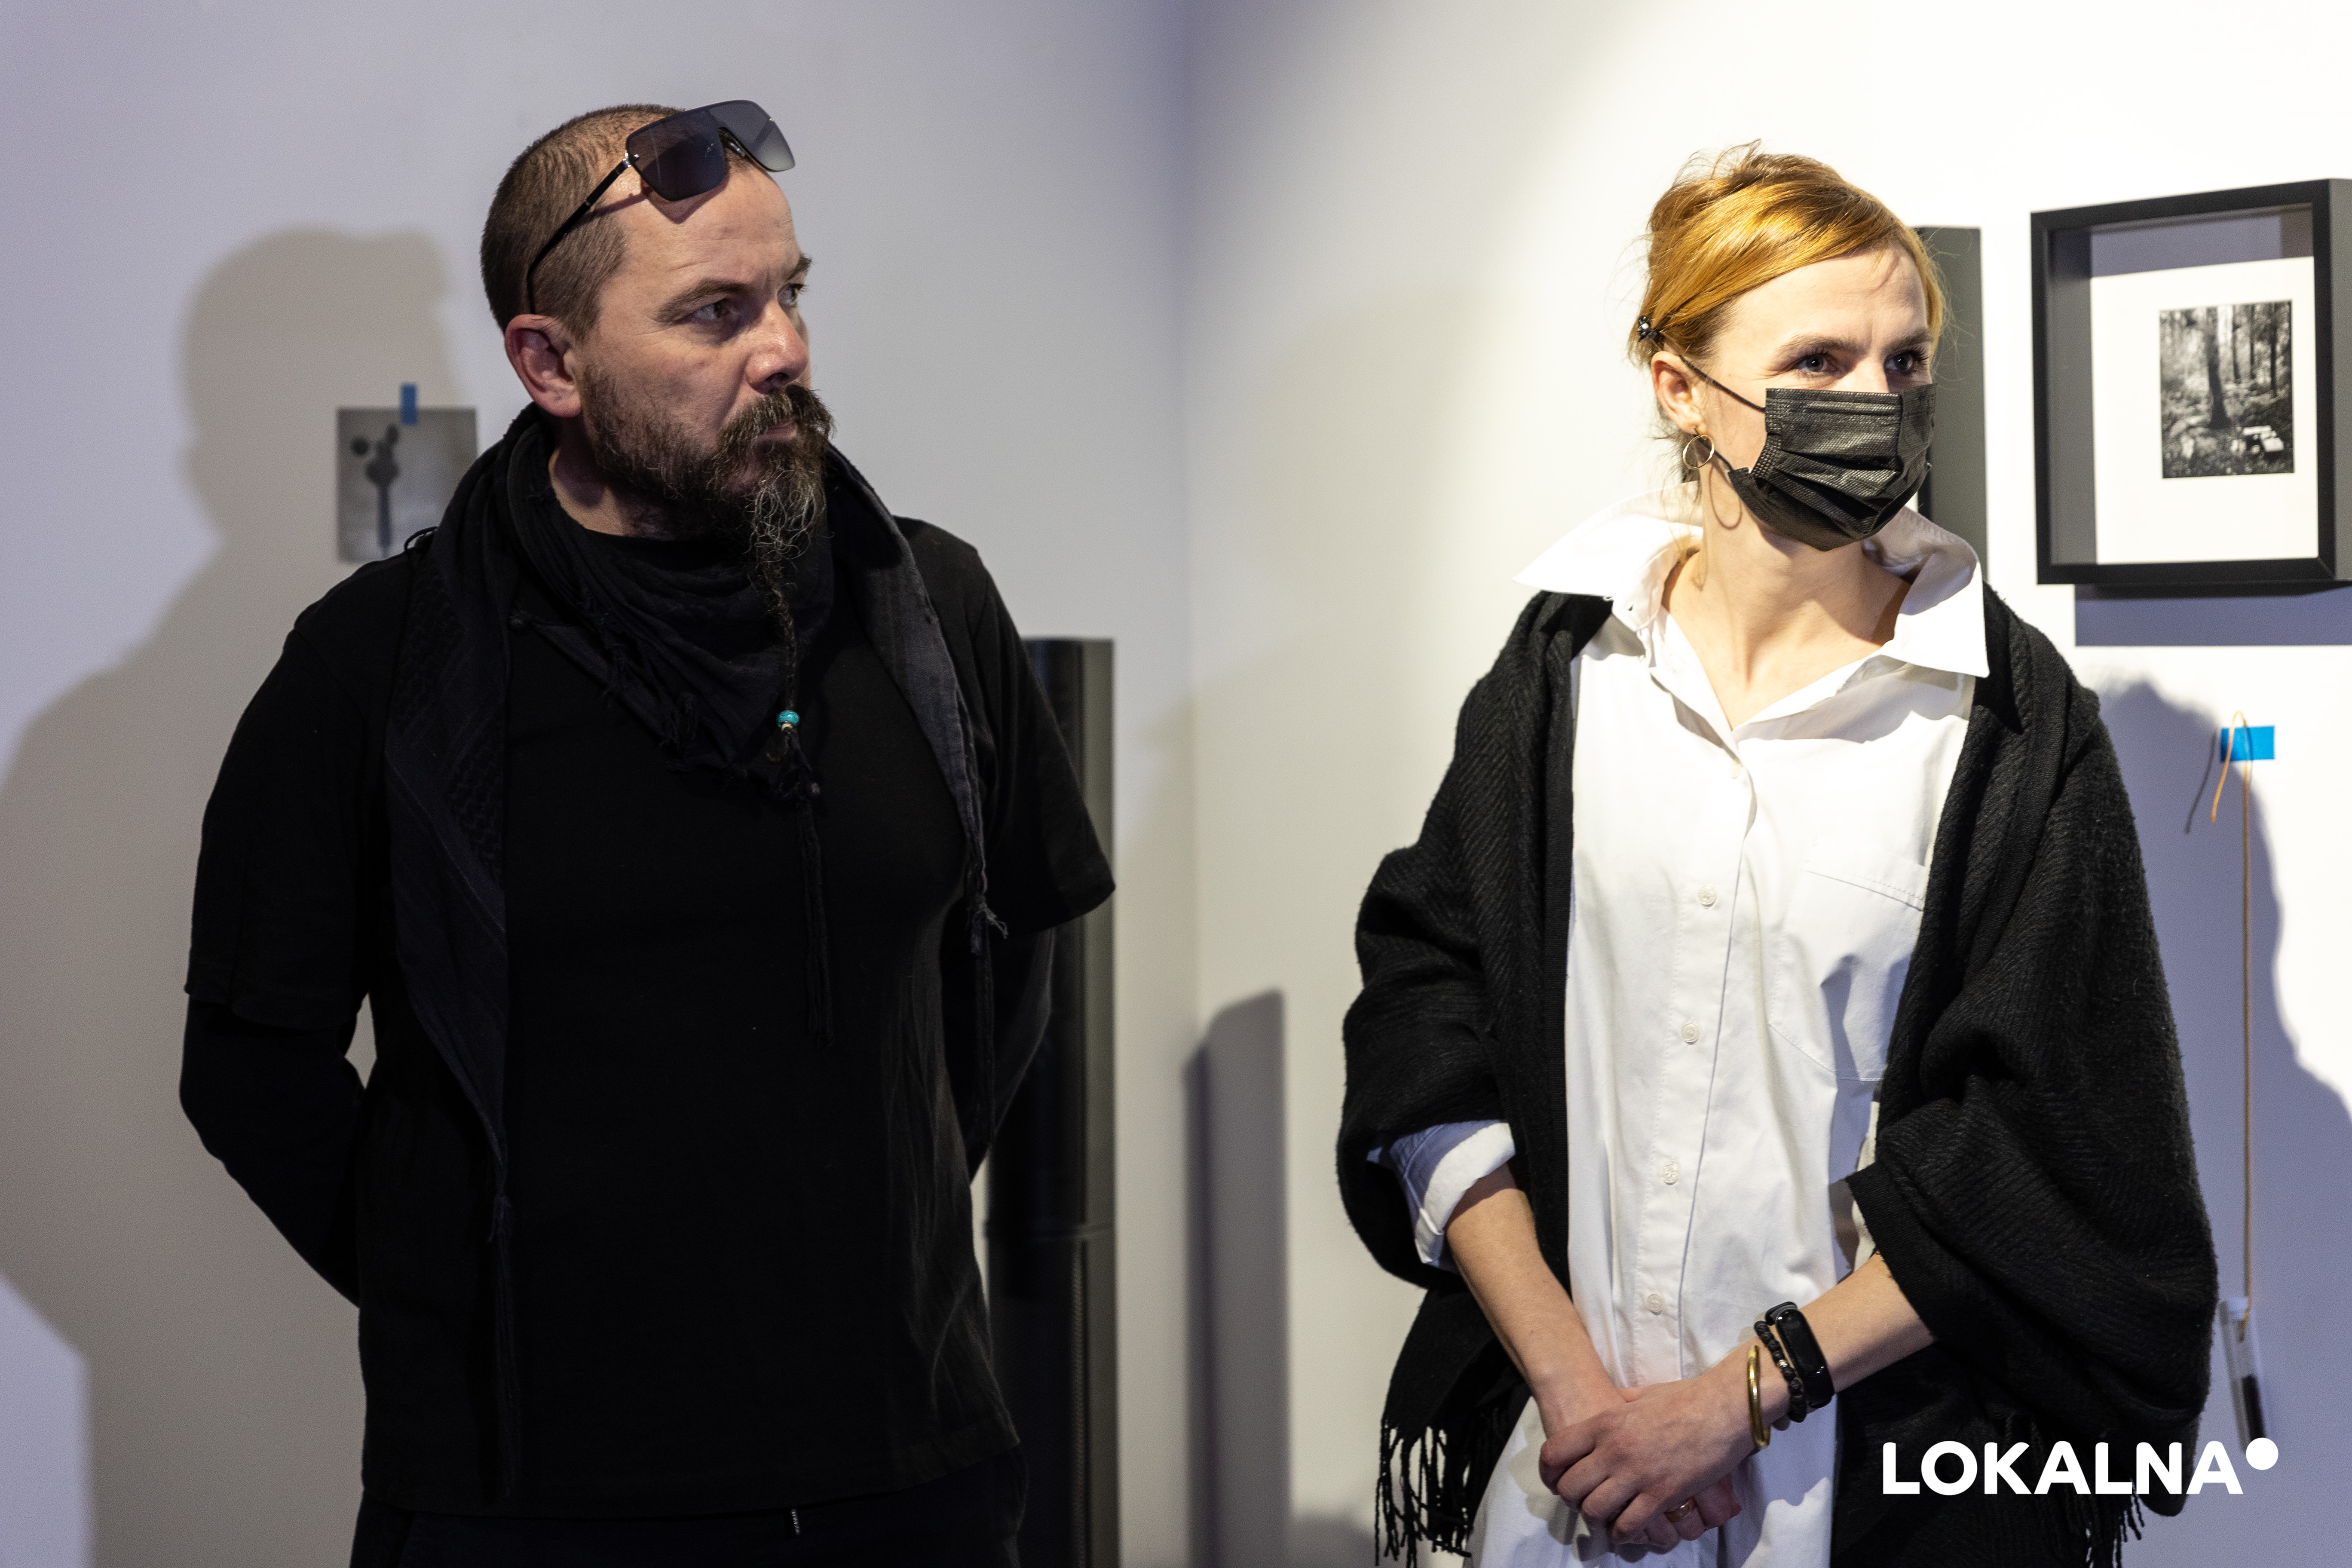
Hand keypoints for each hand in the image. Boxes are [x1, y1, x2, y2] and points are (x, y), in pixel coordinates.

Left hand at [1538, 1361, 1753, 1541]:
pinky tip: (1625, 1530)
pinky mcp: (1661, 1495)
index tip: (1555, 1480)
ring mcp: (1637, 1474)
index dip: (1548, 1471)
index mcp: (1604, 1423)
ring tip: (1602, 1517)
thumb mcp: (1641, 1395)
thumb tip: (1612, 1403)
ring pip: (1595, 1510)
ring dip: (1596, 1518)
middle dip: (1571, 1498)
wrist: (1723, 1409)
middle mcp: (1614, 1450)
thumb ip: (1620, 1403)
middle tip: (1581, 1500)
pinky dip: (1623, 1532)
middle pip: (1570, 1487)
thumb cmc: (1684, 1398)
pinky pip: (1629, 1525)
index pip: (1555, 1452)